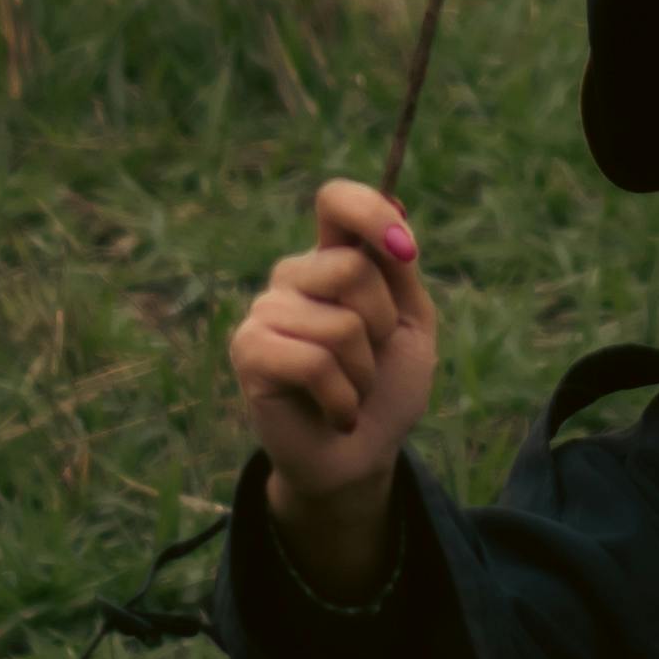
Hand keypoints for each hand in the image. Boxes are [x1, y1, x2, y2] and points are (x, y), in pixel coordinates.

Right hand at [231, 178, 437, 588]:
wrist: (361, 457)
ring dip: (364, 372)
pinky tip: (334, 412)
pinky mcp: (247, 352)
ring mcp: (264, 312)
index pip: (336, 200)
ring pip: (340, 324)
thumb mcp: (411, 322)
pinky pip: (314, 362)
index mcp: (333, 260)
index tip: (405, 251)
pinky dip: (342, 397)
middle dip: (383, 324)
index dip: (372, 213)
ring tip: (349, 390)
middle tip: (370, 358)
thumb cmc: (386, 388)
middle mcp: (292, 278)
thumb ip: (398, 266)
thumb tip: (396, 201)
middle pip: (352, 268)